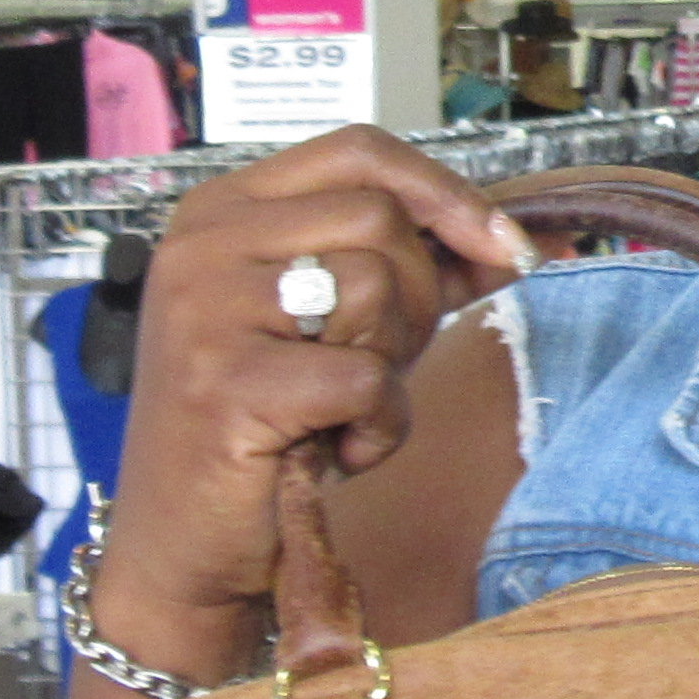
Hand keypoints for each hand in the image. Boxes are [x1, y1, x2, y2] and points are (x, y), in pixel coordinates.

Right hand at [84, 126, 537, 685]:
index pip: (357, 150)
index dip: (444, 191)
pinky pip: (365, 377)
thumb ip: (411, 272)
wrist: (186, 548)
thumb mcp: (340, 329)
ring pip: (373, 286)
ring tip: (339, 412)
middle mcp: (202, 246)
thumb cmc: (268, 432)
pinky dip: (377, 426)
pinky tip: (333, 453)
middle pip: (378, 217)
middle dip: (417, 299)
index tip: (500, 244)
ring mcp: (205, 310)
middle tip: (378, 365)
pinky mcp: (227, 383)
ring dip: (389, 367)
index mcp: (222, 211)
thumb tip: (512, 239)